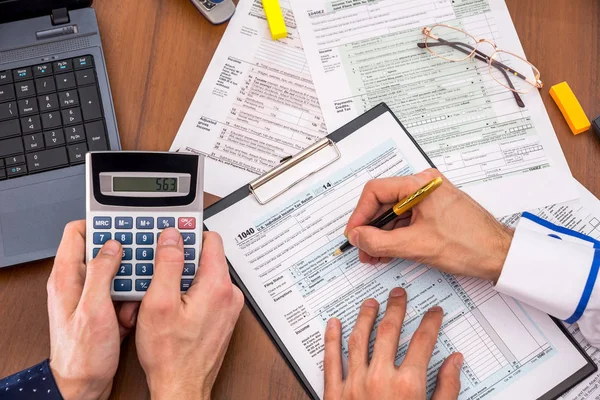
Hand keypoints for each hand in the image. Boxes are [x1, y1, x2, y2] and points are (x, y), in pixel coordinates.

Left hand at [47, 221, 138, 399]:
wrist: (83, 385)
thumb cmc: (82, 354)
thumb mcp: (93, 309)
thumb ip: (101, 273)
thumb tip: (111, 245)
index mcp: (67, 277)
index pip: (77, 232)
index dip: (100, 224)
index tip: (122, 224)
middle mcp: (77, 283)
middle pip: (102, 250)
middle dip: (124, 256)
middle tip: (139, 261)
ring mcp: (90, 295)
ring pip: (117, 271)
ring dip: (131, 281)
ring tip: (133, 296)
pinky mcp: (102, 308)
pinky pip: (122, 291)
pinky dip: (131, 299)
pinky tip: (131, 313)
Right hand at [136, 229, 243, 399]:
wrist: (181, 386)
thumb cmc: (171, 354)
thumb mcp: (159, 303)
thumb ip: (167, 264)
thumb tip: (172, 237)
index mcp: (218, 285)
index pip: (210, 239)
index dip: (187, 235)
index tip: (171, 236)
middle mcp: (229, 294)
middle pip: (206, 257)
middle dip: (181, 261)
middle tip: (159, 273)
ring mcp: (228, 306)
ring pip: (204, 275)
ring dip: (183, 279)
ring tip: (163, 295)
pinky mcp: (223, 316)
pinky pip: (206, 292)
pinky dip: (190, 293)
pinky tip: (173, 308)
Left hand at [324, 288, 462, 399]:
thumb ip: (447, 389)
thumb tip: (455, 362)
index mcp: (408, 385)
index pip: (423, 341)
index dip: (430, 322)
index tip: (433, 312)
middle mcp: (380, 378)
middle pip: (389, 331)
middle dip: (396, 308)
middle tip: (399, 295)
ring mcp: (354, 383)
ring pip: (358, 338)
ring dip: (364, 316)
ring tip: (370, 303)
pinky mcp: (334, 393)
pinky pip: (330, 359)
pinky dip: (330, 339)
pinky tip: (332, 323)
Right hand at [345, 169, 513, 280]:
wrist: (500, 256)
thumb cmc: (469, 245)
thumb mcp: (416, 245)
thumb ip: (379, 241)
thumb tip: (357, 236)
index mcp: (420, 184)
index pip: (375, 191)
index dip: (360, 214)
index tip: (354, 234)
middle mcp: (424, 185)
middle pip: (383, 202)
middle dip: (370, 228)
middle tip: (362, 248)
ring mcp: (430, 197)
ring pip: (394, 213)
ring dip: (381, 234)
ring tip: (373, 255)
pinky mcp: (434, 210)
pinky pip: (406, 219)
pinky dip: (395, 235)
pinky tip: (388, 251)